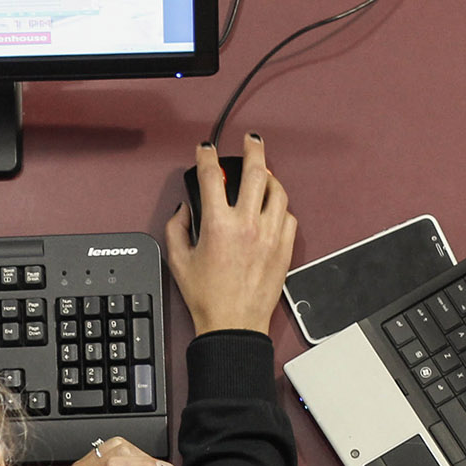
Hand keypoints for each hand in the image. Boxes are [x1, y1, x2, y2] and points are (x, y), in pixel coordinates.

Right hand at [165, 137, 297, 335]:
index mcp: (219, 225)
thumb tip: (185, 210)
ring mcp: (270, 235)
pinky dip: (281, 207)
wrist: (234, 324)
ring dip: (270, 177)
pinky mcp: (284, 247)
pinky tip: (272, 208)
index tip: (206, 150)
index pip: (212, 175)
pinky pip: (289, 216)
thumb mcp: (178, 261)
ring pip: (278, 191)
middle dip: (252, 149)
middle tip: (251, 142)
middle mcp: (248, 225)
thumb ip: (176, 228)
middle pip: (255, 171)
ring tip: (264, 174)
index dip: (207, 156)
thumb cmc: (208, 299)